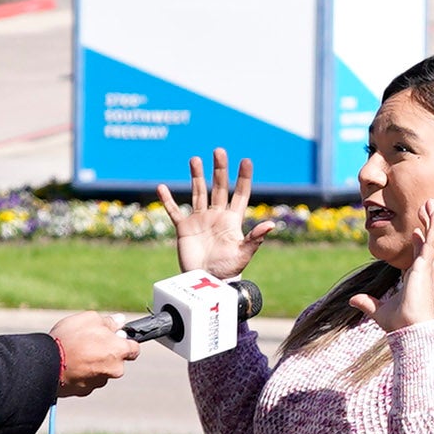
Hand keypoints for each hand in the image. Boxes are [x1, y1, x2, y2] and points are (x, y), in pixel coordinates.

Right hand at [46, 312, 141, 395]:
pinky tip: (70, 364)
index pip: (135, 349)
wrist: (46, 364)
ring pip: (102, 371)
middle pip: (117, 361)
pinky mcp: (85, 391)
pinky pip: (87, 380)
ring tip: (76, 353)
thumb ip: (109, 321)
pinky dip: (82, 373)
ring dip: (94, 363)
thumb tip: (119, 321)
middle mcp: (114, 370)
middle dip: (107, 353)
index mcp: (119, 351)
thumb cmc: (69, 339)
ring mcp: (99, 382)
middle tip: (90, 343)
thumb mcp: (89, 319)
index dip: (125, 341)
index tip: (116, 337)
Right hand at [170, 156, 268, 281]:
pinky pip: (174, 211)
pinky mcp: (184, 228)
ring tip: (195, 159)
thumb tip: (271, 224)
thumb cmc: (227, 270)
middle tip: (219, 151)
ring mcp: (200, 220)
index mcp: (232, 220)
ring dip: (196, 176)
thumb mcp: (243, 254)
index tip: (246, 160)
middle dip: (219, 169)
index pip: (240, 193)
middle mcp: (217, 216)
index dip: (243, 177)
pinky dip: (168, 200)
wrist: (206, 282)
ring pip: (198, 193)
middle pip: (219, 187)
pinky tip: (162, 188)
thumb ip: (255, 238)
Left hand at [346, 199, 433, 335]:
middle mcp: (423, 272)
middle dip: (429, 225)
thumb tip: (353, 300)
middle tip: (428, 208)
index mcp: (415, 279)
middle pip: (428, 243)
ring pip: (432, 239)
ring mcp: (426, 268)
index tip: (416, 230)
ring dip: (433, 221)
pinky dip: (433, 227)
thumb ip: (368, 303)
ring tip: (432, 204)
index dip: (418, 242)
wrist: (409, 330)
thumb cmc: (399, 324)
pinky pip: (431, 242)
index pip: (419, 256)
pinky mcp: (425, 266)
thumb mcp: (378, 310)